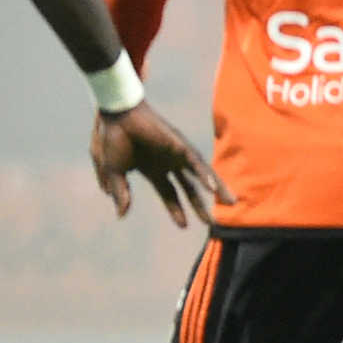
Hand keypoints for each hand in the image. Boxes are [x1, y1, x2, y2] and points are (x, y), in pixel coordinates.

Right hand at [91, 99, 230, 228]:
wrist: (115, 116)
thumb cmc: (112, 139)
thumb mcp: (114, 172)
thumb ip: (120, 193)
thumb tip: (121, 215)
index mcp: (153, 169)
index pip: (170, 194)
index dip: (176, 210)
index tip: (184, 226)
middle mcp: (167, 163)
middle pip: (189, 188)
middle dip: (200, 205)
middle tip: (212, 223)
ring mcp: (175, 154)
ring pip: (200, 175)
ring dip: (216, 188)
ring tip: (230, 202)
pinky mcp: (179, 145)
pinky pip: (196, 163)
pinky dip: (205, 175)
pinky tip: (213, 189)